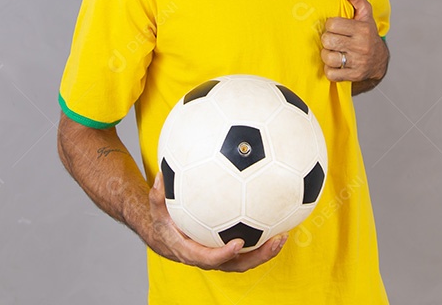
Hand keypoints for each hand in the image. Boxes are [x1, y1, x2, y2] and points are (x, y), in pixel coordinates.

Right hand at [146, 173, 287, 271]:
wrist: (167, 238)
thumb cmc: (165, 222)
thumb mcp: (157, 209)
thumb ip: (158, 195)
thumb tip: (161, 175)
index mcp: (192, 252)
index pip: (210, 258)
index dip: (224, 254)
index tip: (238, 243)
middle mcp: (210, 258)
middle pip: (237, 265)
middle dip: (258, 256)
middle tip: (275, 241)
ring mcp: (222, 257)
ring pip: (246, 261)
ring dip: (266, 252)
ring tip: (283, 236)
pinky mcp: (229, 251)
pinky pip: (248, 252)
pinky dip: (262, 243)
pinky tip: (277, 225)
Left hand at [321, 0, 387, 82]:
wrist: (378, 60)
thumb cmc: (367, 33)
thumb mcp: (364, 13)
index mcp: (362, 29)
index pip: (332, 25)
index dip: (331, 25)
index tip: (336, 27)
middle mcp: (361, 46)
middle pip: (328, 41)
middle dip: (328, 40)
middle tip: (334, 39)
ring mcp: (358, 62)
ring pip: (328, 58)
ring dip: (328, 55)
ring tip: (335, 51)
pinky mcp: (353, 76)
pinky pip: (331, 73)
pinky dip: (331, 69)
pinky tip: (337, 63)